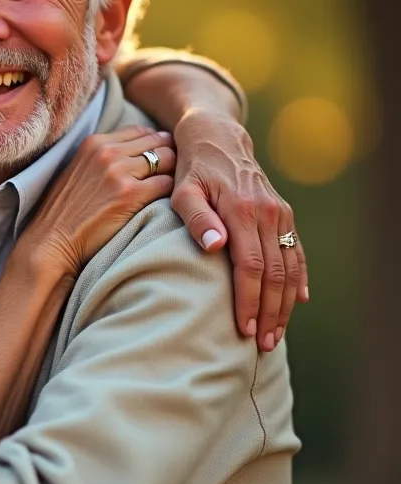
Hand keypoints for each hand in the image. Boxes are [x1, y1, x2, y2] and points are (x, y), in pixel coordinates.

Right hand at [19, 126, 175, 276]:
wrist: (52, 240)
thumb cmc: (65, 210)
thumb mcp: (79, 169)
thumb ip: (102, 156)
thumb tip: (135, 152)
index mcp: (94, 142)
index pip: (141, 131)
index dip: (154, 144)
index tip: (158, 159)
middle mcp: (107, 151)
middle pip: (158, 141)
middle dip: (168, 156)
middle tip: (171, 175)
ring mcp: (119, 172)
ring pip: (168, 160)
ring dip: (172, 174)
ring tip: (169, 189)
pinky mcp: (131, 194)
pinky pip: (167, 184)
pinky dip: (170, 193)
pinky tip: (164, 203)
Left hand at [170, 111, 307, 349]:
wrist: (216, 138)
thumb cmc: (190, 169)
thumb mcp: (182, 190)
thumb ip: (196, 218)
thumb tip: (214, 247)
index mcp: (242, 210)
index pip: (250, 266)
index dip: (249, 300)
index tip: (244, 328)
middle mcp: (268, 213)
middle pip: (275, 274)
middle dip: (270, 312)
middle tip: (262, 344)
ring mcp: (281, 214)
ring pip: (290, 267)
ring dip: (286, 303)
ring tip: (276, 334)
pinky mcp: (285, 214)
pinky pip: (298, 252)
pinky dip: (300, 278)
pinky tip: (299, 301)